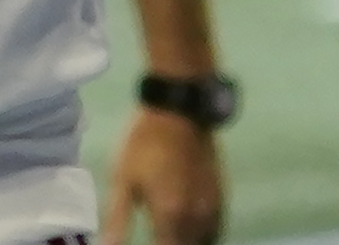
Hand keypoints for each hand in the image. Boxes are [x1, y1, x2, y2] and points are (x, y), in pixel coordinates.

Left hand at [105, 106, 224, 244]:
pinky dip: (204, 237)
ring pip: (205, 242)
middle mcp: (196, 217)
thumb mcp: (122, 180)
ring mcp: (213, 205)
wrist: (179, 107)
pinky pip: (216, 230)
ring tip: (170, 237)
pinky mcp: (222, 193)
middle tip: (157, 238)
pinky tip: (189, 234)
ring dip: (189, 244)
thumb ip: (117, 220)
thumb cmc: (144, 142)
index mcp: (170, 215)